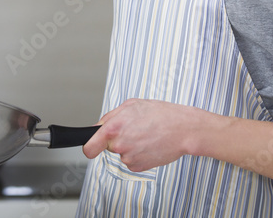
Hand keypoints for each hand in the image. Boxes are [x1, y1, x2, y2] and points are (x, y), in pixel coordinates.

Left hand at [82, 99, 204, 172]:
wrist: (182, 129)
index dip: (89, 147)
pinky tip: (150, 144)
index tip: (91, 147)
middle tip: (134, 130)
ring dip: (131, 146)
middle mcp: (119, 145)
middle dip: (118, 140)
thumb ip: (111, 116)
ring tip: (146, 135)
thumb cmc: (160, 114)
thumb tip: (98, 127)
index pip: (89, 147)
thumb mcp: (132, 105)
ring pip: (122, 153)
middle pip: (109, 147)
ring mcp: (129, 158)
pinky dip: (139, 154)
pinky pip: (132, 160)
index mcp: (113, 128)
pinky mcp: (139, 167)